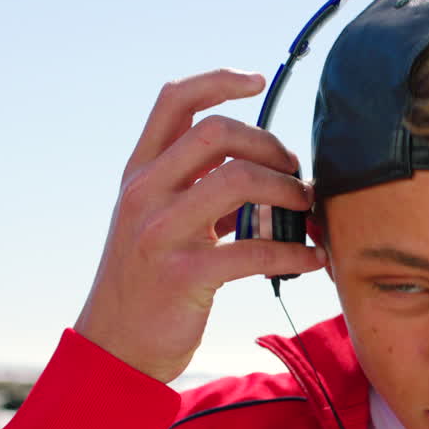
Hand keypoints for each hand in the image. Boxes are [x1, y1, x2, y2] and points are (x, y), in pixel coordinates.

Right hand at [74, 68, 326, 383]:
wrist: (115, 348)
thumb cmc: (149, 283)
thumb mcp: (159, 223)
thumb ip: (196, 190)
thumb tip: (263, 169)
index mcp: (140, 174)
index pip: (174, 102)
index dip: (218, 81)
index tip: (258, 80)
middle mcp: (144, 194)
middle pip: (216, 133)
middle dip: (269, 143)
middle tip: (294, 170)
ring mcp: (160, 234)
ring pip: (237, 180)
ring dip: (287, 191)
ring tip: (307, 209)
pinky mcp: (183, 276)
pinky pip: (254, 250)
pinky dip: (296, 252)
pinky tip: (313, 259)